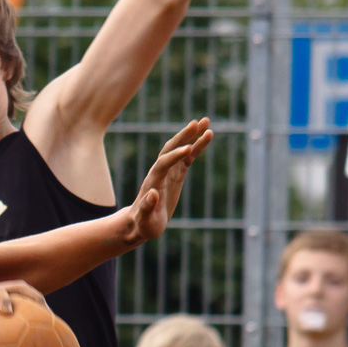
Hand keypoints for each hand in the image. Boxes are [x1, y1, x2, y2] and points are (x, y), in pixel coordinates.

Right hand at [0, 277, 46, 346]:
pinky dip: (4, 299)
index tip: (53, 337)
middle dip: (44, 308)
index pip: (25, 314)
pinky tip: (9, 312)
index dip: (40, 323)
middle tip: (55, 323)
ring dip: (31, 297)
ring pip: (17, 288)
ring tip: (43, 309)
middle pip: (28, 298)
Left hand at [125, 118, 213, 245]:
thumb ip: (148, 207)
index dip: (175, 156)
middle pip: (170, 149)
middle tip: (197, 123)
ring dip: (192, 136)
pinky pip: (187, 158)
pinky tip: (206, 137)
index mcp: (153, 181)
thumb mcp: (145, 220)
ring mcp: (168, 172)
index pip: (163, 163)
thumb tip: (152, 194)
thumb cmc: (143, 224)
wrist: (140, 223)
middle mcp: (159, 172)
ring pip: (180, 150)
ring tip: (206, 122)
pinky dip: (196, 147)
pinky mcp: (176, 175)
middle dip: (183, 136)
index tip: (188, 149)